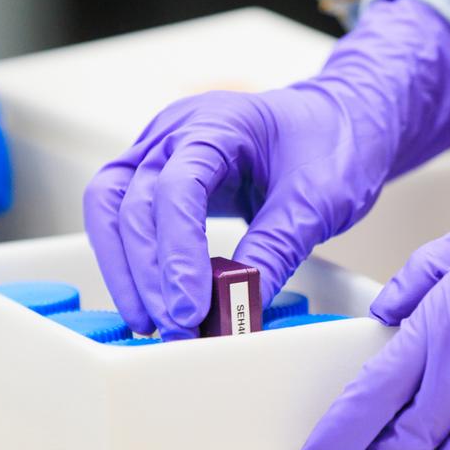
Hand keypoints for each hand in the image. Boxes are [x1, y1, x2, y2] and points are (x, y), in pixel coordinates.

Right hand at [83, 0, 449, 338]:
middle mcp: (175, 132)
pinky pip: (122, 217)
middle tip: (176, 327)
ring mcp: (160, 151)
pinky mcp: (158, 177)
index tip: (190, 306)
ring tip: (150, 322)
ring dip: (124, 270)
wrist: (340, 121)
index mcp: (217, 124)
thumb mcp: (318, 200)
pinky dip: (129, 260)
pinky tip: (148, 300)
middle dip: (150, 274)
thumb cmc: (333, 143)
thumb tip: (242, 304)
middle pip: (132, 203)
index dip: (177, 254)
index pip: (176, 189)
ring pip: (110, 209)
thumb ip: (276, 248)